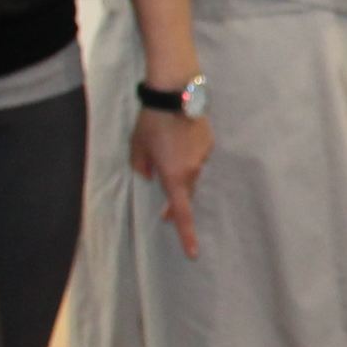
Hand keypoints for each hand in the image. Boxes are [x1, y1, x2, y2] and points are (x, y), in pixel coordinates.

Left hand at [129, 107, 213, 258]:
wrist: (176, 93)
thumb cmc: (152, 122)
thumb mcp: (137, 146)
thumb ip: (141, 165)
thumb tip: (149, 174)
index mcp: (173, 176)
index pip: (181, 212)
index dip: (186, 235)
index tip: (193, 253)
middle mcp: (192, 170)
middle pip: (186, 192)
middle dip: (175, 200)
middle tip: (163, 210)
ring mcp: (203, 155)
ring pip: (192, 172)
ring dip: (180, 170)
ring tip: (165, 149)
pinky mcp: (209, 141)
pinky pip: (197, 155)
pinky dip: (187, 153)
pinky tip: (178, 137)